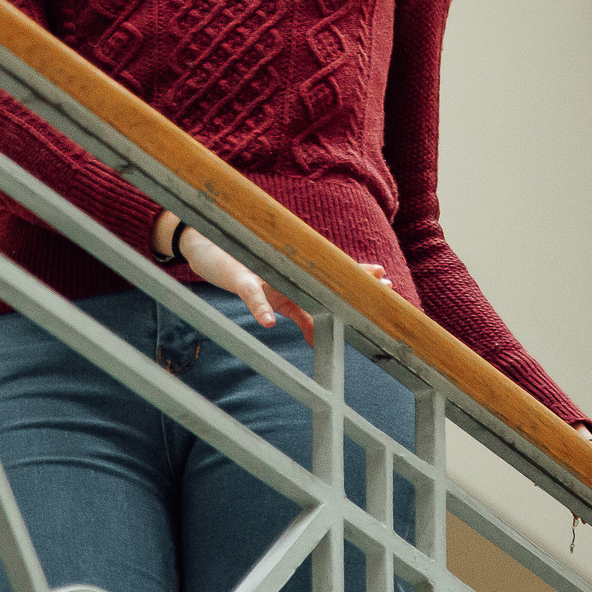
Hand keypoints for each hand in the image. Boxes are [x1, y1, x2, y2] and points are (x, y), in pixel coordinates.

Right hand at [155, 213, 393, 348]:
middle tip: (381, 279)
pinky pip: (251, 295)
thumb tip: (319, 341)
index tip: (385, 280)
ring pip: (292, 282)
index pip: (333, 278)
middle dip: (353, 278)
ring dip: (312, 293)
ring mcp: (265, 274)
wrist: (206, 250)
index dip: (358, 278)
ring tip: (338, 303)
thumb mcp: (277, 300)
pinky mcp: (240, 279)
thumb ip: (301, 318)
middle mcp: (286, 273)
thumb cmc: (247, 273)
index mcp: (298, 279)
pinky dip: (259, 309)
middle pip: (325, 275)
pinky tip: (270, 323)